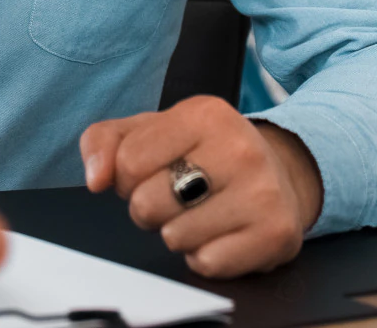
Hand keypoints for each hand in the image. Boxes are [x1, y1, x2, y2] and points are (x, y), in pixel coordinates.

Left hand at [80, 95, 322, 278]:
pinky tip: (223, 233)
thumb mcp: (151, 131)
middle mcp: (239, 148)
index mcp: (204, 113)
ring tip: (202, 213)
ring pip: (174, 238)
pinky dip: (206, 256)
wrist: (280, 176)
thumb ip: (104, 142)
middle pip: (147, 203)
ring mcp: (262, 192)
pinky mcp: (275, 233)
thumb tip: (96, 178)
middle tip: (179, 196)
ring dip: (178, 233)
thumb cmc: (205, 154)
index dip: (128, 177)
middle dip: (151, 208)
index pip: (127, 162)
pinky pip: (207, 263)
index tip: (155, 171)